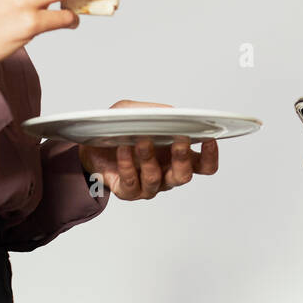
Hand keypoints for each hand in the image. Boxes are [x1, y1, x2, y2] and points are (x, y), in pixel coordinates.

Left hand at [79, 100, 218, 199]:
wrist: (91, 148)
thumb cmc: (121, 130)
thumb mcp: (134, 111)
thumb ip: (154, 111)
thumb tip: (171, 113)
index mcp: (178, 157)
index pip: (204, 164)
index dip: (210, 155)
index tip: (209, 138)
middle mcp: (167, 174)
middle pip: (185, 176)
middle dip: (182, 157)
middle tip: (179, 140)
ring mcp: (149, 186)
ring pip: (156, 179)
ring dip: (149, 158)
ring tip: (142, 140)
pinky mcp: (129, 192)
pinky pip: (132, 183)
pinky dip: (127, 164)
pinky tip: (123, 149)